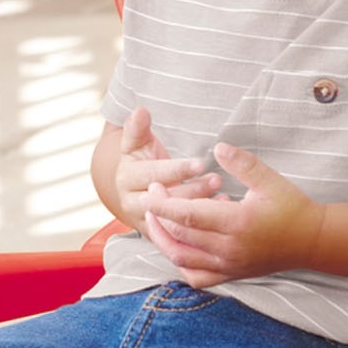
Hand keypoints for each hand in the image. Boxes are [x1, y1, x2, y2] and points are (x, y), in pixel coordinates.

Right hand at [112, 107, 219, 230]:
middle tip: (217, 179)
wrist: (134, 190)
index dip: (177, 169)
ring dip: (199, 206)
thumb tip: (140, 110)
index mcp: (126, 178)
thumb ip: (138, 128)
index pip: (153, 174)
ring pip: (173, 218)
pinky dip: (200, 224)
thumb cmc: (142, 161)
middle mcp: (132, 203)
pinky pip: (180, 233)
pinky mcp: (158, 236)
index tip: (200, 163)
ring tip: (221, 192)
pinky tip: (219, 212)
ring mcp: (145, 221)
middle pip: (165, 199)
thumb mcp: (137, 144)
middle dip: (192, 190)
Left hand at [143, 141, 323, 287]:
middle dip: (159, 216)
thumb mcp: (270, 180)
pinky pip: (196, 277)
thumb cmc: (292, 207)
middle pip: (180, 236)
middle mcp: (229, 248)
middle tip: (153, 195)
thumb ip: (242, 163)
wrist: (311, 241)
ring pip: (182, 259)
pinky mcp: (231, 275)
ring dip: (162, 240)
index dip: (164, 204)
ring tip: (154, 220)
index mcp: (237, 222)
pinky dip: (180, 264)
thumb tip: (217, 147)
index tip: (151, 189)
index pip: (188, 216)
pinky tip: (175, 246)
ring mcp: (229, 265)